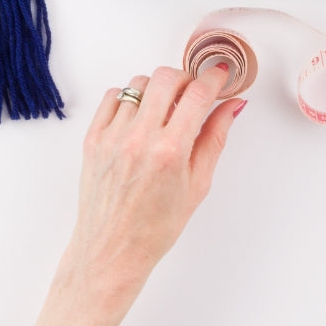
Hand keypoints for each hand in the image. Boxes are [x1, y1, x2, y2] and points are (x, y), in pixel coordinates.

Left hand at [27, 64, 244, 325]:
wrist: (112, 251)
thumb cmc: (156, 227)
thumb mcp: (197, 185)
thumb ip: (215, 138)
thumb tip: (233, 105)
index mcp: (171, 152)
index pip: (198, 94)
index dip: (214, 78)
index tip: (220, 73)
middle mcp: (140, 139)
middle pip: (166, 77)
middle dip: (186, 79)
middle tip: (193, 93)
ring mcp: (113, 137)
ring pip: (138, 84)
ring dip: (157, 90)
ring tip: (164, 111)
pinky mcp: (93, 138)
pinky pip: (112, 96)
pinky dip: (128, 98)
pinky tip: (138, 116)